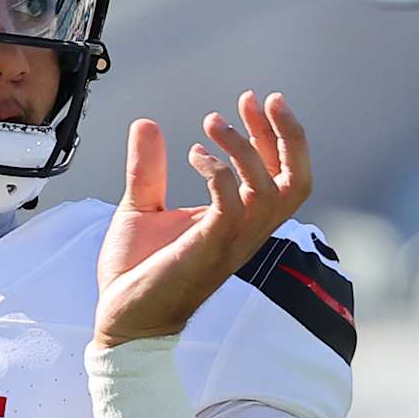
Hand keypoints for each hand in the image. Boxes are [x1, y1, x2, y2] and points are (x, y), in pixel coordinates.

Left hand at [94, 91, 310, 345]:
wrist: (121, 318)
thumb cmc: (137, 272)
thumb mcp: (141, 206)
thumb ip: (148, 168)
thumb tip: (147, 124)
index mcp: (238, 222)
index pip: (279, 174)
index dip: (274, 134)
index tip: (251, 100)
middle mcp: (245, 233)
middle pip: (297, 182)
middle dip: (286, 136)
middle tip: (256, 98)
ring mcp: (230, 243)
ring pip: (271, 191)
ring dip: (246, 149)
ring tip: (212, 122)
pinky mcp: (208, 250)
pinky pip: (233, 206)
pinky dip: (219, 172)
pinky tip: (191, 154)